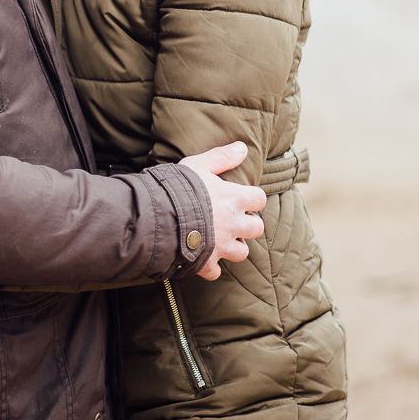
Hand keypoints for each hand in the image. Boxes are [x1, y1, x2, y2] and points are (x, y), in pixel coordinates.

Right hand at [178, 142, 266, 279]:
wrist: (159, 217)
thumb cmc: (178, 188)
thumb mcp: (198, 165)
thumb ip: (221, 157)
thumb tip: (243, 147)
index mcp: (235, 199)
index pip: (259, 199)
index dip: (251, 198)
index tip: (240, 197)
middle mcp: (234, 225)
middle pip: (256, 228)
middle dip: (248, 224)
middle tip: (232, 219)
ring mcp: (222, 246)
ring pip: (242, 252)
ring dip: (235, 247)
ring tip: (222, 239)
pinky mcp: (206, 262)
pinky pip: (215, 271)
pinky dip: (211, 267)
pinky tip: (203, 258)